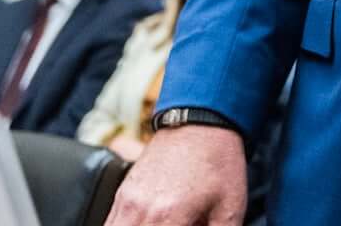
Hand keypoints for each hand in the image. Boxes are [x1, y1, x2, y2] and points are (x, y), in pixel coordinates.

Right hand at [105, 125, 246, 225]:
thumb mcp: (230, 207)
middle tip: (180, 224)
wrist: (201, 124)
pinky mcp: (122, 194)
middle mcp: (141, 211)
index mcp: (169, 217)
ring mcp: (126, 202)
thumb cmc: (217, 162)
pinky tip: (145, 224)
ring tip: (165, 224)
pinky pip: (109, 224)